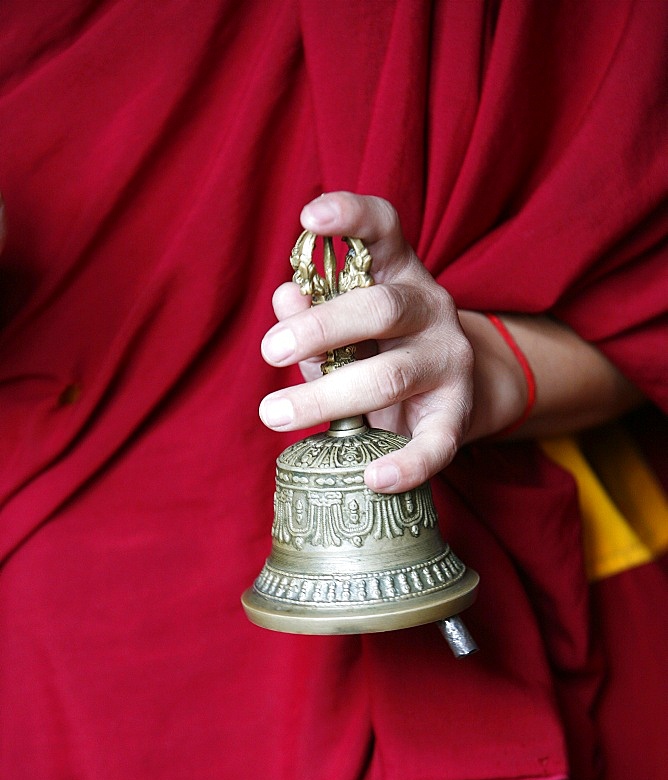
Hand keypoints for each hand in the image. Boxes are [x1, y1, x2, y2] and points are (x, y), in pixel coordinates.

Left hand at [259, 192, 475, 492]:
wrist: (454, 396)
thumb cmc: (379, 353)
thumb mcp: (344, 327)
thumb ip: (313, 313)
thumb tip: (284, 296)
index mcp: (400, 274)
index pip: (384, 229)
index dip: (351, 217)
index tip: (310, 218)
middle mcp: (432, 310)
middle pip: (380, 308)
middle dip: (320, 329)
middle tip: (269, 351)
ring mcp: (450, 363)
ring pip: (391, 375)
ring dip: (328, 397)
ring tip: (275, 414)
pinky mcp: (457, 416)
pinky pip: (435, 444)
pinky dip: (405, 464)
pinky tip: (374, 478)